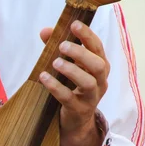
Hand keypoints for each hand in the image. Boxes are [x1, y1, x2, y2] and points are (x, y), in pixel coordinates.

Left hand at [39, 21, 107, 145]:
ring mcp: (91, 97)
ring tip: (55, 62)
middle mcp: (100, 81)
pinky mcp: (79, 110)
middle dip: (81, 53)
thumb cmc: (72, 88)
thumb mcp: (67, 66)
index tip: (74, 24)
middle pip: (98, 65)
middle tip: (62, 46)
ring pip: (88, 82)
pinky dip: (56, 87)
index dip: (88, 35)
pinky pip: (69, 98)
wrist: (76, 121)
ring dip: (72, 70)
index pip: (98, 48)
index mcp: (100, 67)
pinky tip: (44, 77)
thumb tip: (45, 31)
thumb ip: (56, 47)